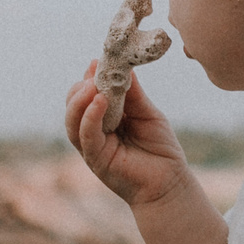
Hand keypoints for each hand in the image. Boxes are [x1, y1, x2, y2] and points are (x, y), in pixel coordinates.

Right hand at [66, 63, 188, 207]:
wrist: (170, 183)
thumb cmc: (160, 149)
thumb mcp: (147, 113)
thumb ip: (133, 94)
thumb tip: (123, 67)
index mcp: (104, 119)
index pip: (88, 95)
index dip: (89, 78)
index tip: (97, 60)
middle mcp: (93, 132)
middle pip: (73, 106)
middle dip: (80, 87)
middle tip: (93, 72)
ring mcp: (92, 147)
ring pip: (72, 121)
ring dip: (79, 100)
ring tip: (91, 85)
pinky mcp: (95, 159)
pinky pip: (86, 136)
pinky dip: (89, 117)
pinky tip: (99, 101)